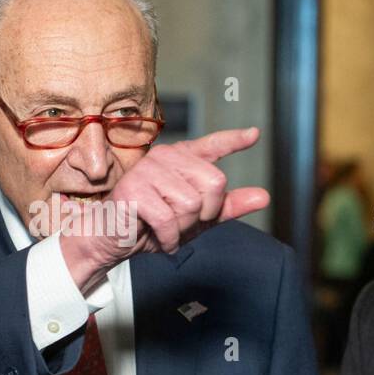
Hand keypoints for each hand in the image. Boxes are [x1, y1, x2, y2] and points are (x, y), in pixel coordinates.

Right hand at [59, 127, 269, 291]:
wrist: (110, 240)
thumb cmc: (149, 226)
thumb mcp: (196, 219)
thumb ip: (227, 207)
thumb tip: (263, 197)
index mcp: (180, 160)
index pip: (212, 146)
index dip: (234, 140)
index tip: (254, 134)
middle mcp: (165, 157)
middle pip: (215, 183)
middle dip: (204, 213)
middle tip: (182, 223)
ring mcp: (148, 170)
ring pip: (192, 204)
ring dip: (182, 228)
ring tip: (165, 229)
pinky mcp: (134, 189)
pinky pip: (169, 219)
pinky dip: (168, 238)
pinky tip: (159, 238)